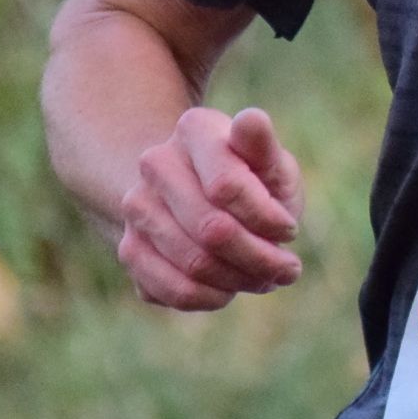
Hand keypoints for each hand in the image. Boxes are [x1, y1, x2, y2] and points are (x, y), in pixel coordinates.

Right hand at [114, 104, 304, 310]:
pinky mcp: (129, 248)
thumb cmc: (252, 179)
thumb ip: (263, 144)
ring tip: (263, 278)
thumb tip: (249, 121)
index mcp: (194, 128)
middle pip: (211, 230)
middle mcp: (155, 163)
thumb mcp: (269, 160)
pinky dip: (210, 297)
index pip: (227, 187)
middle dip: (259, 257)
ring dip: (239, 280)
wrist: (205, 199)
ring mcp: (136, 206)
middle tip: (286, 268)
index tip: (289, 229)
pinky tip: (230, 289)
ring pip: (194, 263)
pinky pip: (171, 289)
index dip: (268, 219)